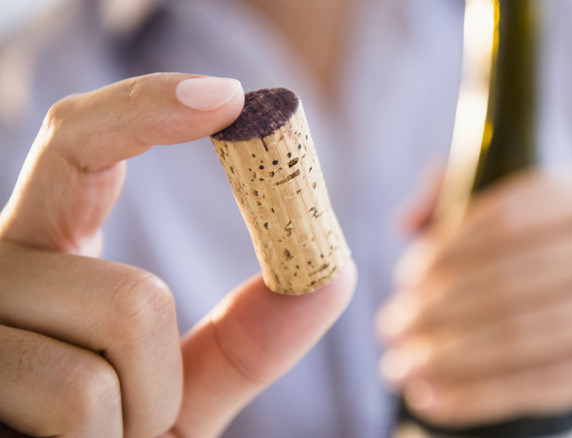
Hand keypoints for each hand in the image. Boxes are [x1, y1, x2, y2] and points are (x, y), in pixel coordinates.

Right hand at [0, 73, 355, 437]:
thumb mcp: (184, 390)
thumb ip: (249, 339)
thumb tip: (333, 271)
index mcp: (46, 258)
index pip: (77, 146)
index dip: (146, 109)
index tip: (228, 99)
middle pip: (132, 287)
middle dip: (163, 370)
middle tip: (137, 424)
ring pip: (122, 327)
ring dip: (144, 411)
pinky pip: (84, 400)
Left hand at [378, 161, 571, 426]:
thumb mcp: (548, 208)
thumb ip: (469, 190)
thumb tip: (405, 222)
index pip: (510, 215)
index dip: (447, 247)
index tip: (406, 275)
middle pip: (509, 279)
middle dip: (435, 307)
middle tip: (391, 325)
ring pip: (517, 336)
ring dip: (445, 355)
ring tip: (399, 364)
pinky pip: (536, 385)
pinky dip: (475, 395)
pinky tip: (432, 397)